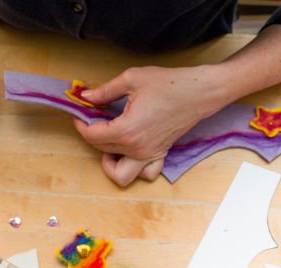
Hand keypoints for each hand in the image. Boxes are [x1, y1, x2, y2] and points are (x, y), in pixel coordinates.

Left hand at [72, 65, 231, 186]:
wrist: (200, 92)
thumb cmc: (170, 84)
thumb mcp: (131, 79)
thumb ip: (105, 91)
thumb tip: (86, 96)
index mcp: (127, 130)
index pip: (92, 135)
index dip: (81, 124)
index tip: (80, 113)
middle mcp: (137, 149)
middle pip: (102, 151)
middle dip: (93, 135)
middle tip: (94, 118)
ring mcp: (149, 155)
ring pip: (120, 174)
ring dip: (110, 163)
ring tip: (110, 142)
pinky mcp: (160, 154)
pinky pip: (144, 173)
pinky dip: (134, 168)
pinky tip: (131, 150)